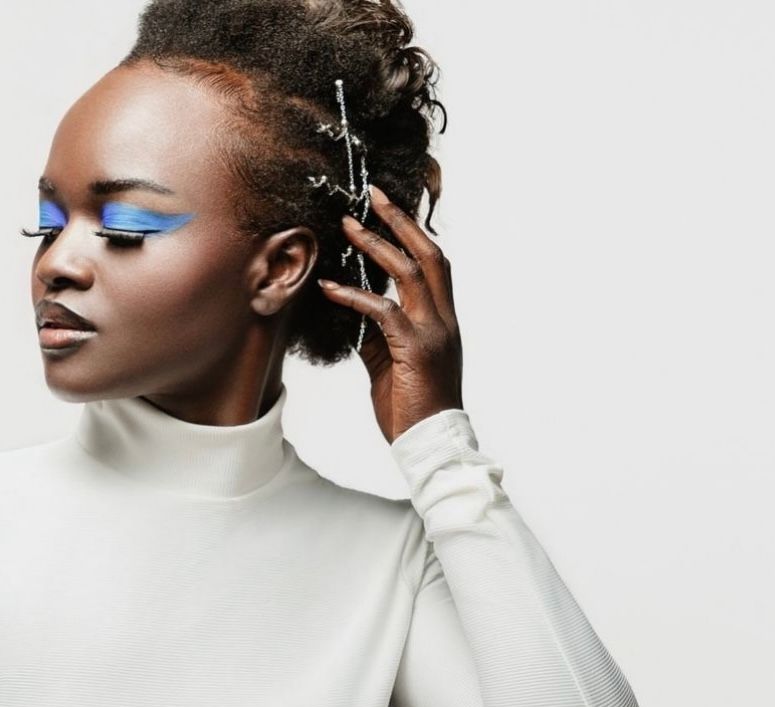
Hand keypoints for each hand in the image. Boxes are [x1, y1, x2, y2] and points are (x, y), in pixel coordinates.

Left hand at [317, 183, 463, 443]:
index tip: (387, 208)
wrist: (430, 443)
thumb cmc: (411, 407)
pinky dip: (354, 296)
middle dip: (401, 221)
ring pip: (409, 273)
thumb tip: (354, 311)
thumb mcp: (393, 363)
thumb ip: (379, 334)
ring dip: (377, 246)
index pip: (434, 263)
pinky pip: (382, 311)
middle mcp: (444, 320)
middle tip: (373, 196)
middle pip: (428, 254)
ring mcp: (433, 332)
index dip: (413, 232)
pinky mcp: (415, 349)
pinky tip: (330, 288)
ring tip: (349, 227)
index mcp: (443, 320)